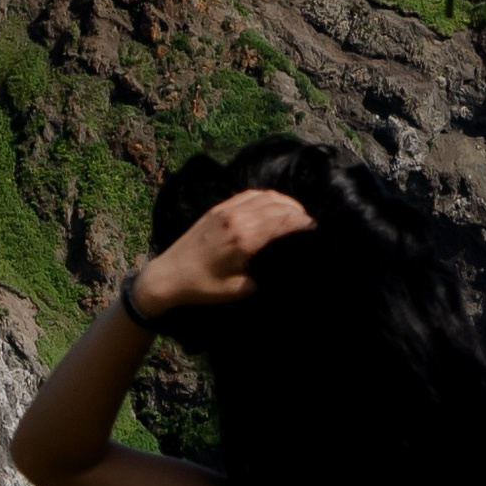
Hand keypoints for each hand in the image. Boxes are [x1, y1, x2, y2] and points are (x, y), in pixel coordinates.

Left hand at [128, 188, 314, 322]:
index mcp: (244, 239)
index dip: (303, 222)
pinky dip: (266, 197)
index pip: (283, 220)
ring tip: (296, 212)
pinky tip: (273, 205)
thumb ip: (265, 277)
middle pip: (278, 204)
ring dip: (284, 201)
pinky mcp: (217, 209)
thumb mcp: (239, 290)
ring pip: (264, 196)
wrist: (168, 276)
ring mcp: (226, 210)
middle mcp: (236, 219)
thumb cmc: (203, 287)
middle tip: (310, 221)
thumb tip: (284, 269)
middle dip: (298, 211)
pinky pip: (248, 195)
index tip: (316, 228)